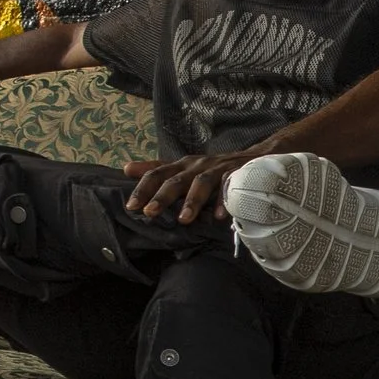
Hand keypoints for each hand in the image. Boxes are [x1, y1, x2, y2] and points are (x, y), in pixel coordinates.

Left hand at [122, 147, 247, 223]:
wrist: (251, 158)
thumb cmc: (211, 169)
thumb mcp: (183, 168)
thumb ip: (157, 170)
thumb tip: (126, 168)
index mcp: (181, 166)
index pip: (158, 174)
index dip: (143, 189)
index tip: (131, 206)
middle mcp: (196, 166)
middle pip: (176, 180)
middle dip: (162, 196)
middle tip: (150, 213)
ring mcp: (216, 169)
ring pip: (201, 183)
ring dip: (192, 200)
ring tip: (183, 219)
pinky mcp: (236, 174)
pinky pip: (229, 188)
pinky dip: (223, 201)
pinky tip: (219, 217)